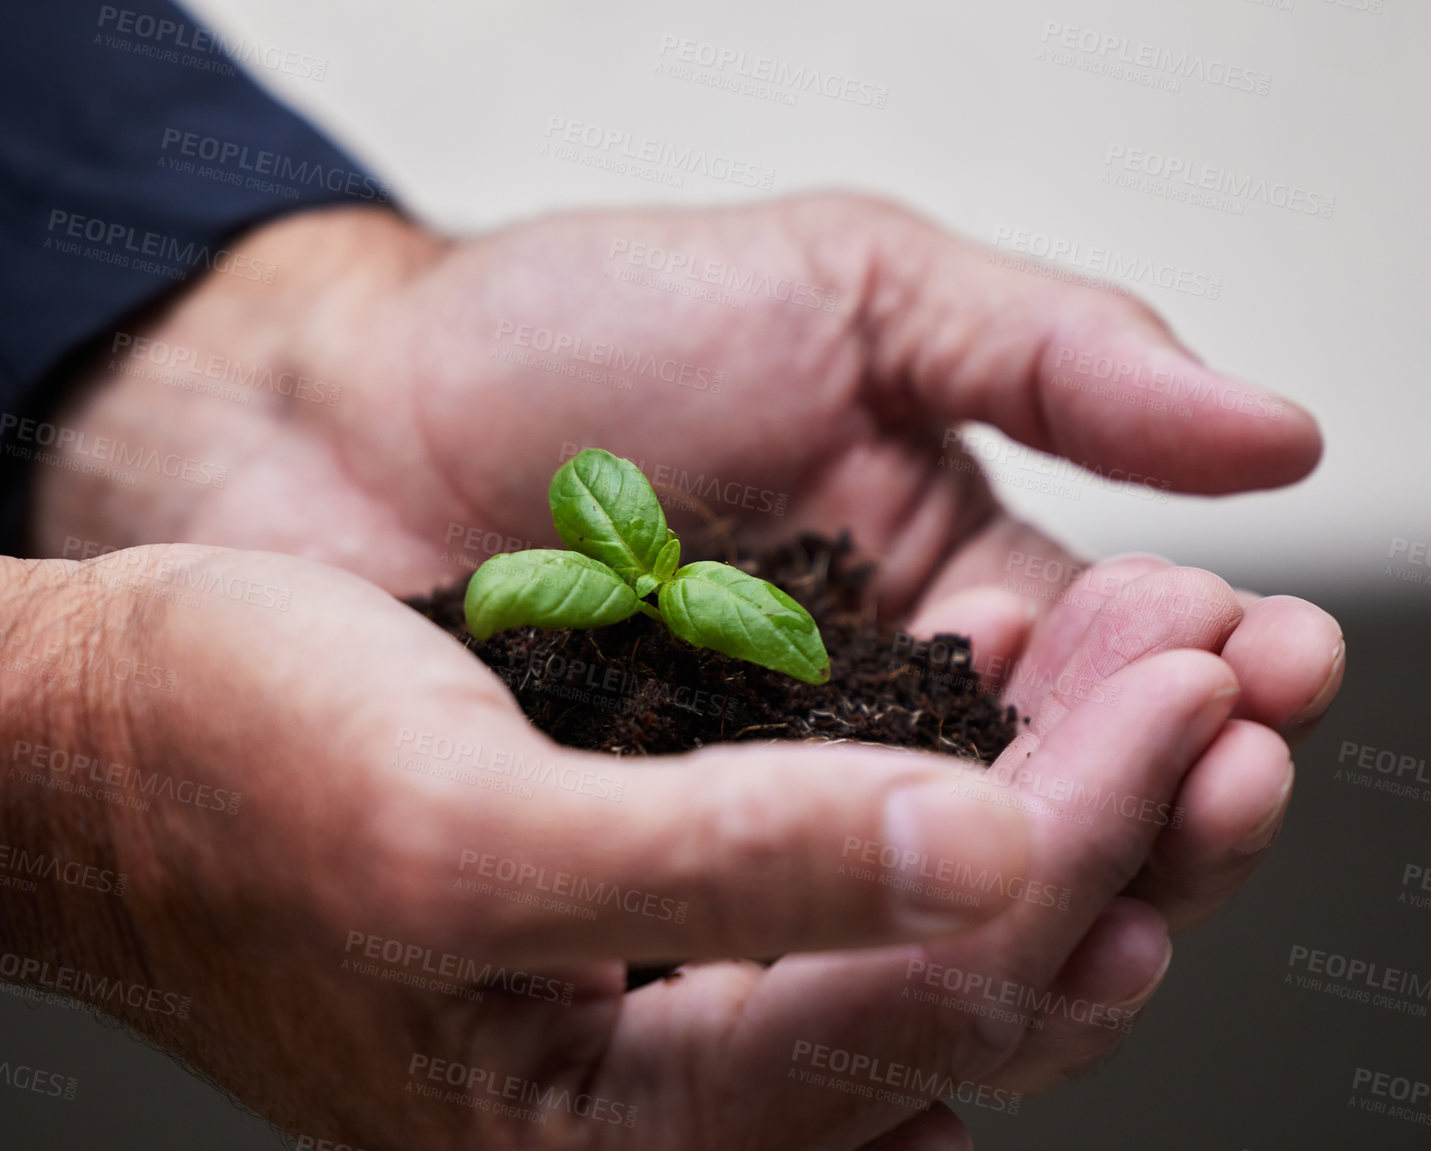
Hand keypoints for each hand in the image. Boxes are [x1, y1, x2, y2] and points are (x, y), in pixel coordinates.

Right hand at [0, 543, 1247, 1148]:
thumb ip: (721, 866)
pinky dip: (958, 784)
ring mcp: (664, 999)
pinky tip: (1026, 709)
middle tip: (1245, 687)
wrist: (98, 738)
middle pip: (967, 990)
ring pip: (932, 928)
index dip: (1081, 842)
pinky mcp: (655, 904)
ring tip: (1183, 686)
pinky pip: (854, 870)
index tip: (1191, 689)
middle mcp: (660, 1092)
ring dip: (1067, 806)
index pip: (925, 997)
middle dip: (1122, 839)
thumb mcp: (459, 836)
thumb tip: (981, 864)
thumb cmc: (228, 778)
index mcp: (610, 1128)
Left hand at [28, 196, 1341, 933]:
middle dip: (1161, 799)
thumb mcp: (839, 290)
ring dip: (1048, 906)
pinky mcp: (652, 897)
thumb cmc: (568, 333)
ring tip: (1118, 887)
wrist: (332, 415)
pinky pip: (778, 962)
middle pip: (1061, 815)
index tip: (1254, 665)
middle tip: (1218, 774)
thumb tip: (1278, 434)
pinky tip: (924, 961)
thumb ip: (1050, 355)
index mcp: (950, 593)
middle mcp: (873, 732)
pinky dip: (863, 967)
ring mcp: (760, 828)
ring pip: (940, 914)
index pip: (1124, 670)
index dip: (1204, 672)